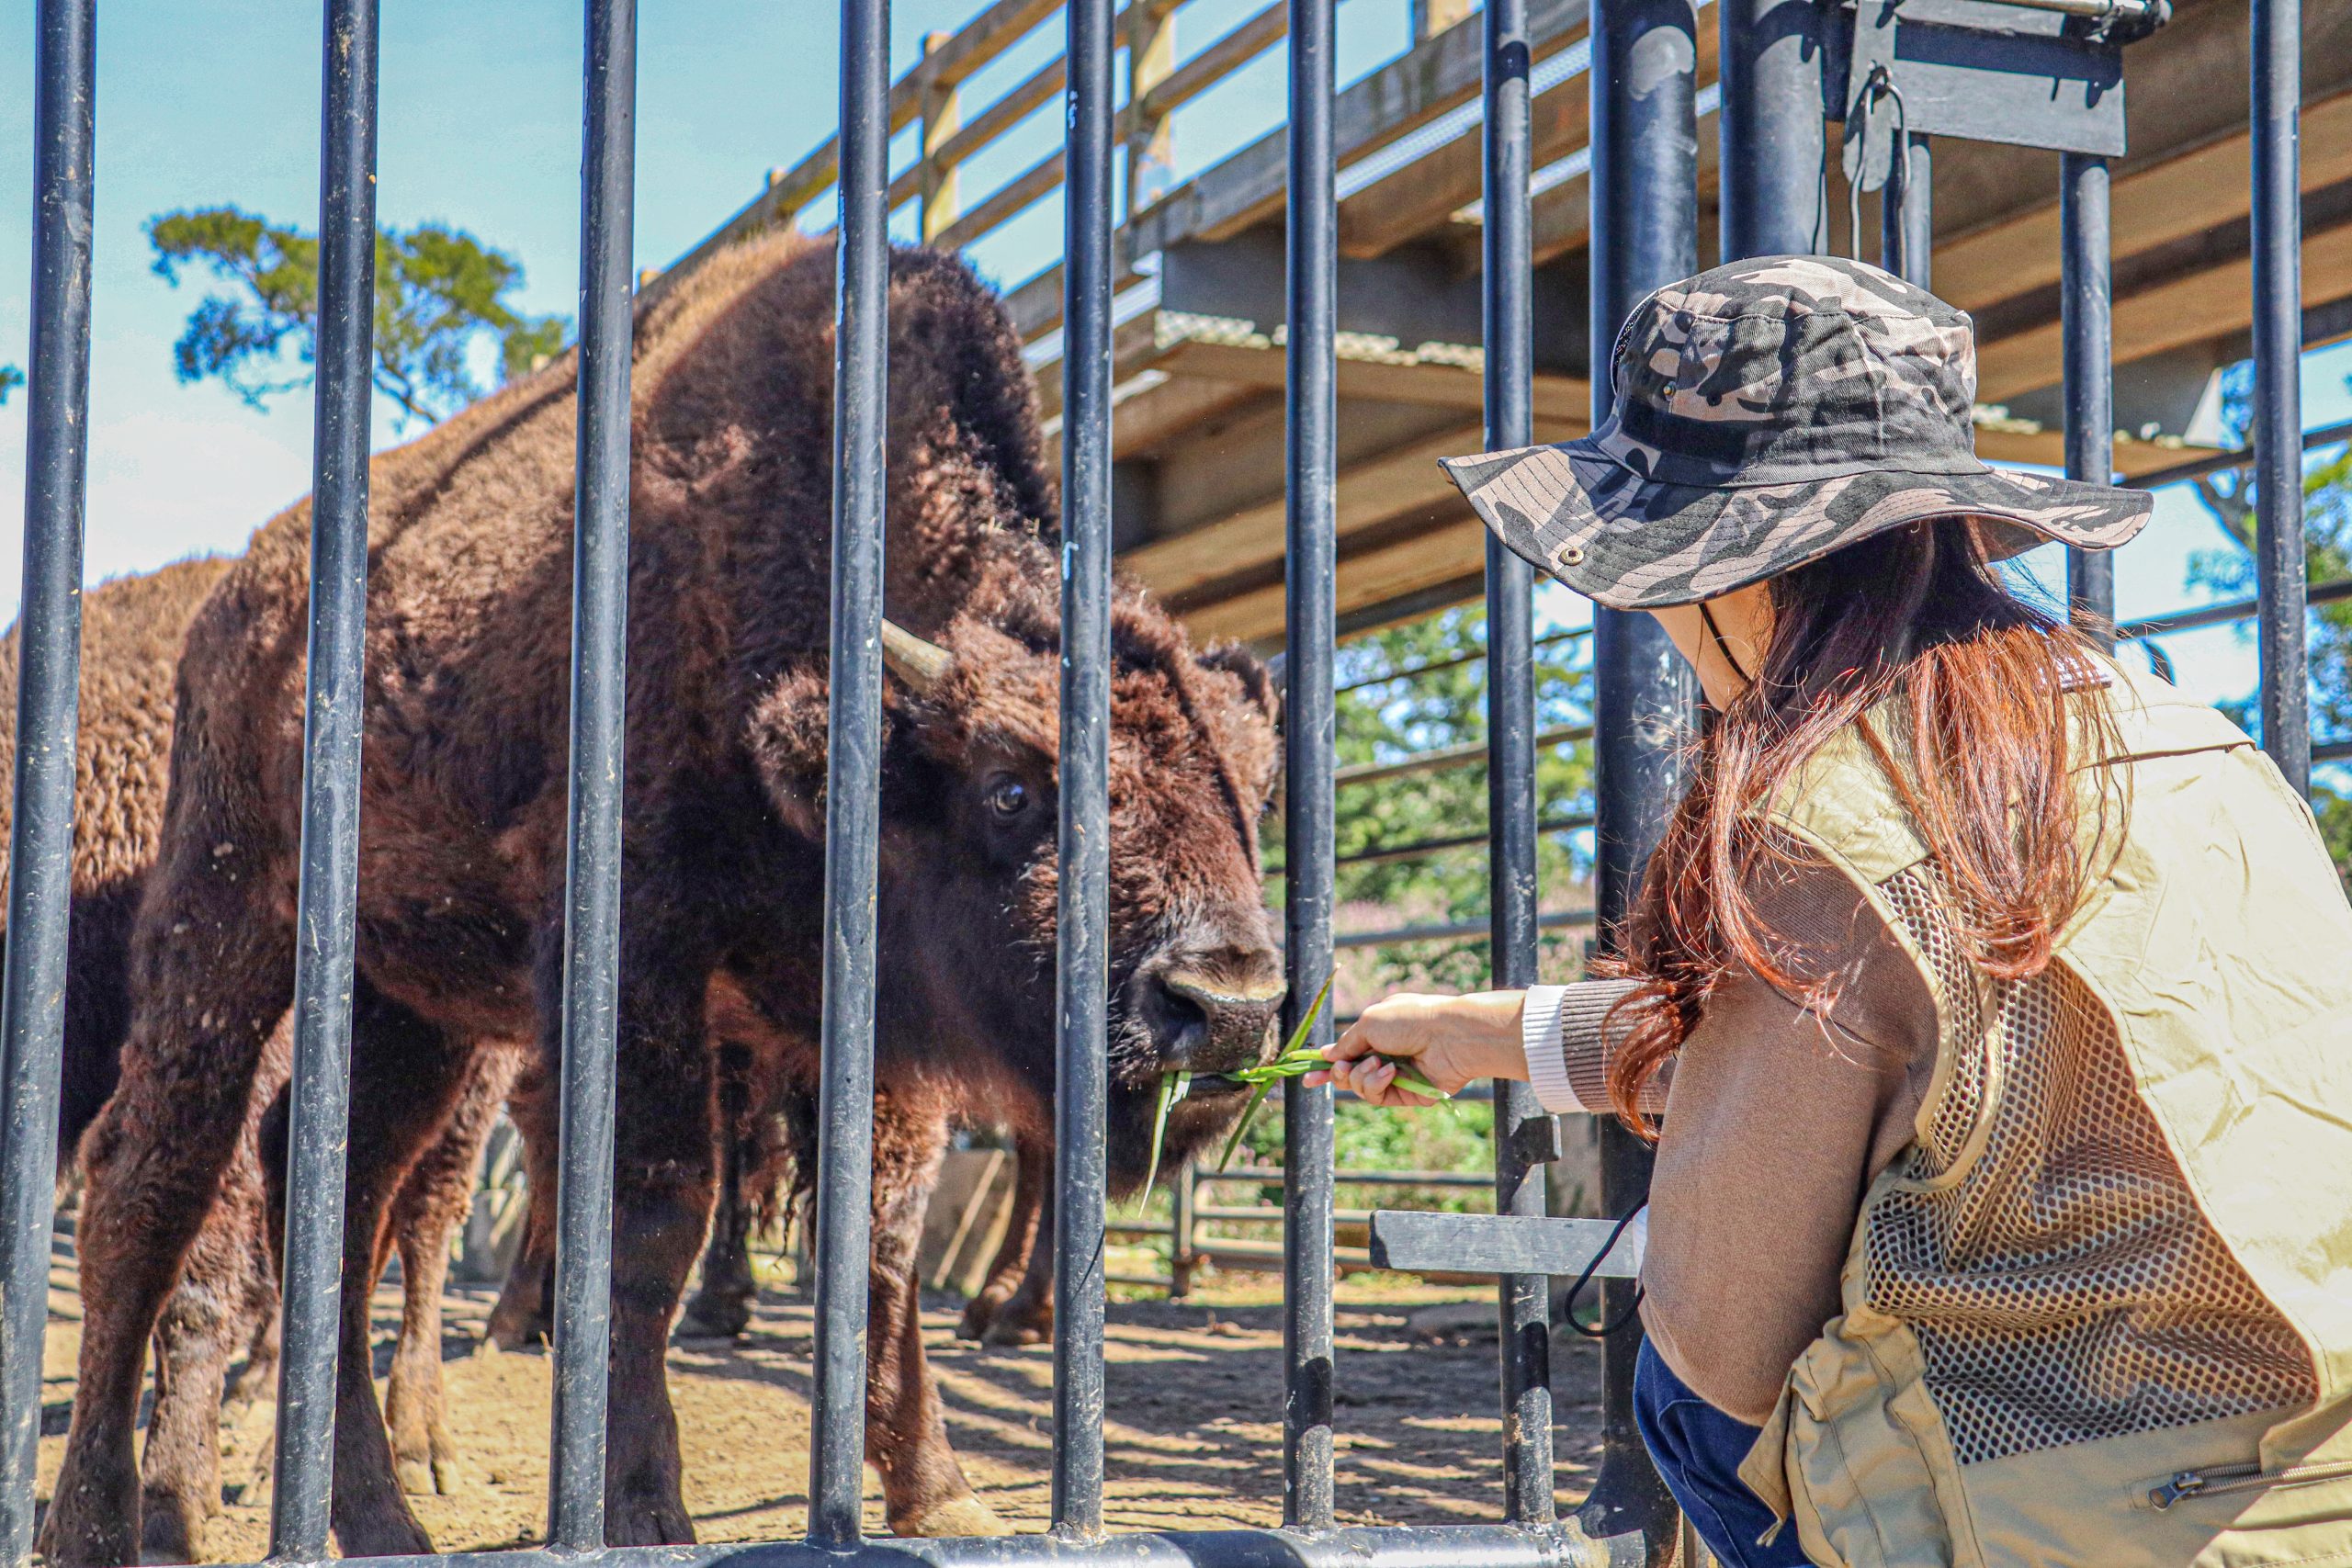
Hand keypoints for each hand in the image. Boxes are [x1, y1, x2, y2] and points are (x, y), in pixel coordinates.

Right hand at [1303, 990, 1527, 1108]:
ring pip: (1360, 1087)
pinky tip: (1389, 1072)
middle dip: (1339, 1073)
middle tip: (1340, 1070)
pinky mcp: (1406, 1095)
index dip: (1325, 1065)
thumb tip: (1328, 1055)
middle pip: (1348, 1074)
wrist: (1449, 1037)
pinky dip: (1377, 1084)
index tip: (1307, 1075)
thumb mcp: (1369, 1022)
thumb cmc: (1411, 1020)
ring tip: (1376, 1064)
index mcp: (1378, 1032)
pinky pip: (1378, 1097)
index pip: (1346, 1052)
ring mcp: (1396, 1076)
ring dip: (1361, 1076)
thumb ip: (1347, 1043)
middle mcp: (1386, 1055)